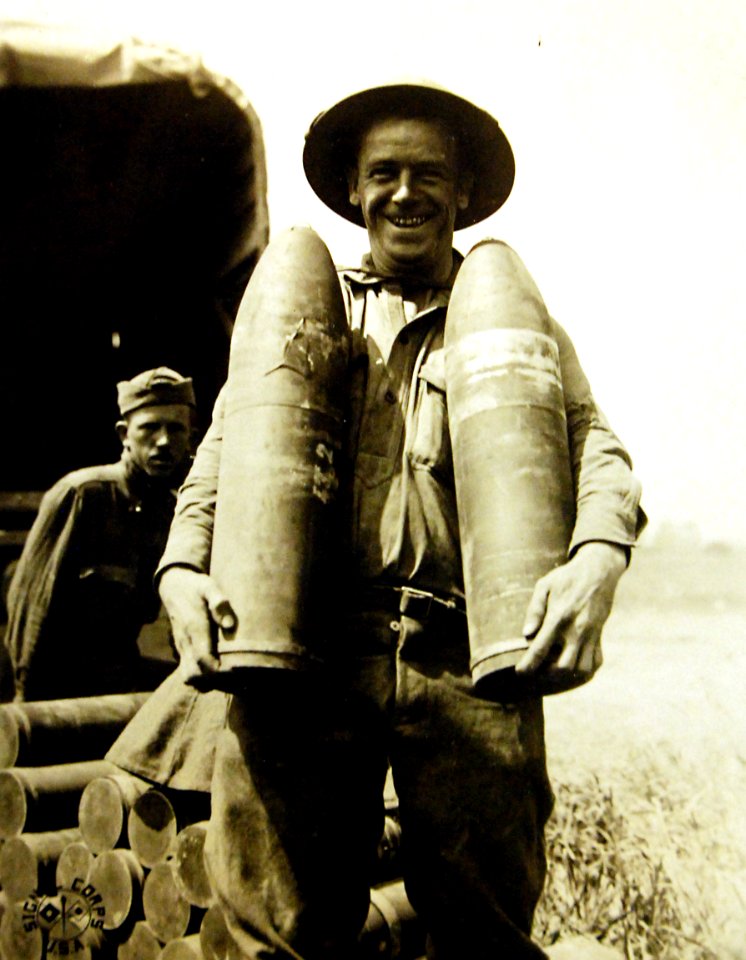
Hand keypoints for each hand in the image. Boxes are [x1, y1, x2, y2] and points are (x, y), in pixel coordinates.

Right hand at [159, 566, 235, 686]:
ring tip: (229, 676)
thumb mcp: (209, 586)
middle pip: (195, 676)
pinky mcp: (182, 651)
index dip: (220, 671)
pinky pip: (187, 673)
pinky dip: (202, 678)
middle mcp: (186, 642)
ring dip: (208, 682)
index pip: (204, 660)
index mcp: (194, 628)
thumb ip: (219, 602)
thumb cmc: (196, 586)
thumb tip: (230, 624)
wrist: (174, 587)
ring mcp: (182, 648)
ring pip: (190, 678)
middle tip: (236, 676)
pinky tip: (219, 671)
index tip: (237, 670)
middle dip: (215, 681)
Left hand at [516, 542, 627, 684]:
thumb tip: (526, 634)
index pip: (541, 649)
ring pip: (582, 669)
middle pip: (563, 667)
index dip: (528, 665)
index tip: (520, 673)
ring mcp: (591, 635)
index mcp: (559, 617)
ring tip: (552, 670)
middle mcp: (577, 630)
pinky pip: (596, 661)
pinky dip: (584, 669)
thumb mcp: (544, 586)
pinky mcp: (600, 635)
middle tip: (536, 671)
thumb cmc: (567, 577)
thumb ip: (534, 610)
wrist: (599, 570)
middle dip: (547, 675)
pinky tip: (572, 665)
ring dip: (566, 675)